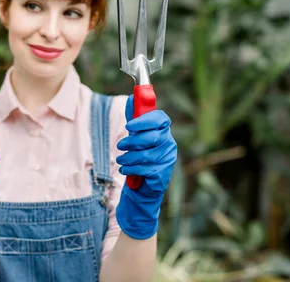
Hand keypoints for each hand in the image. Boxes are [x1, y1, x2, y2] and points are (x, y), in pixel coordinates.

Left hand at [115, 95, 177, 239]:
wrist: (142, 189)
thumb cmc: (139, 158)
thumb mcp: (135, 137)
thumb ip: (135, 119)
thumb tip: (131, 98)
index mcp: (164, 132)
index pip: (161, 119)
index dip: (144, 121)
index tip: (129, 126)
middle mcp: (169, 144)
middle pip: (151, 137)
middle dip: (131, 141)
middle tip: (120, 146)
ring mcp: (168, 160)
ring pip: (145, 154)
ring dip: (128, 158)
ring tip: (121, 160)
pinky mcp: (162, 175)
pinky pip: (144, 169)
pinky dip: (131, 169)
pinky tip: (125, 170)